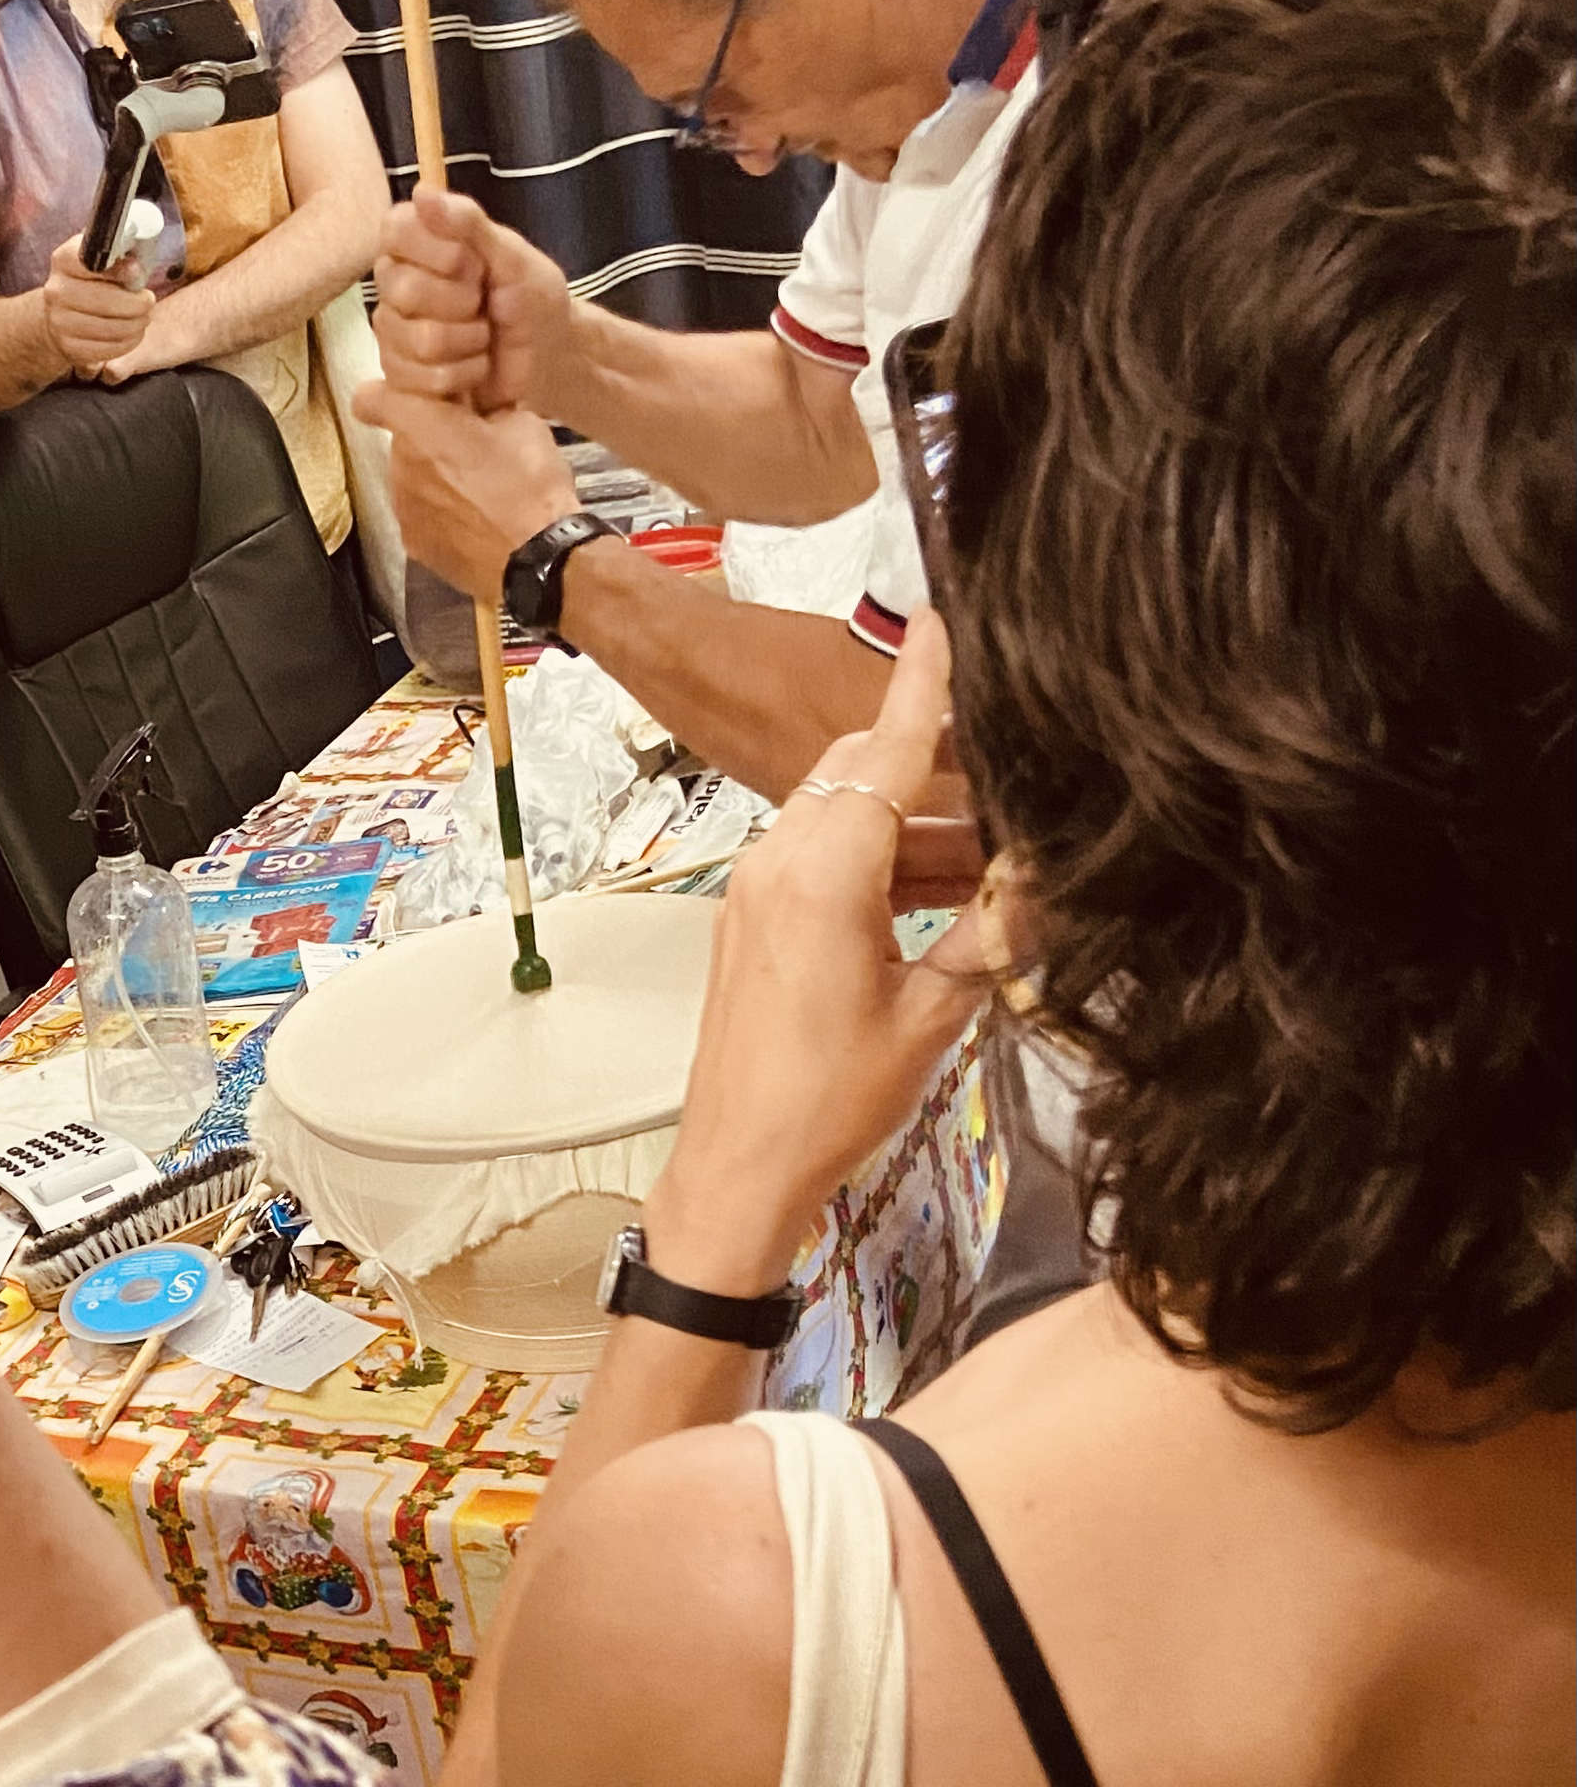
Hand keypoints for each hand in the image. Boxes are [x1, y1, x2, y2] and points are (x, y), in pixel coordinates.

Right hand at [41, 229, 155, 379]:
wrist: (63, 312)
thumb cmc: (93, 281)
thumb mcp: (104, 259)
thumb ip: (121, 257)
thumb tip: (135, 269)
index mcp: (64, 260)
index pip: (93, 261)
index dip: (120, 269)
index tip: (137, 272)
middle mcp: (56, 290)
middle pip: (106, 301)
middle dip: (137, 303)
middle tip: (148, 301)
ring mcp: (58, 322)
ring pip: (111, 328)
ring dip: (136, 324)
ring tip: (143, 317)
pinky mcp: (68, 348)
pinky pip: (108, 349)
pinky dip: (129, 342)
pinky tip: (132, 332)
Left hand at [352, 376, 576, 606]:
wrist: (539, 559)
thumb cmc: (531, 484)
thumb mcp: (523, 423)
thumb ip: (488, 406)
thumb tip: (481, 406)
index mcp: (421, 427)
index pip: (370, 399)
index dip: (389, 395)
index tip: (419, 402)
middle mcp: (399, 465)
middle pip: (403, 440)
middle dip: (431, 438)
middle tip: (473, 446)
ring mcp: (403, 509)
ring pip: (410, 477)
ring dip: (434, 475)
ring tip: (478, 489)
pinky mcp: (414, 544)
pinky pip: (420, 513)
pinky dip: (439, 511)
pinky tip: (473, 519)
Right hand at [372, 188, 576, 418]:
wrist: (549, 358)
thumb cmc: (532, 298)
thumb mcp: (511, 255)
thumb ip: (468, 224)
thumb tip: (420, 192)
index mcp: (417, 241)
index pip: (395, 230)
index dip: (437, 251)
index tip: (474, 264)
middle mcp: (395, 282)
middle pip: (405, 291)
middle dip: (462, 302)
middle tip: (484, 302)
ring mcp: (394, 330)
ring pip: (417, 339)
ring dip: (467, 341)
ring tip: (483, 337)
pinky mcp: (401, 374)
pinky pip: (418, 378)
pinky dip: (461, 374)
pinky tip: (474, 366)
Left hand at [639, 615, 992, 1291]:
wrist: (738, 1165)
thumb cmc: (826, 1103)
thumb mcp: (933, 1014)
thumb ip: (993, 931)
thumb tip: (1047, 871)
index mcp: (821, 872)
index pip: (886, 750)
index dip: (928, 686)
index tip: (947, 620)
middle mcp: (778, 861)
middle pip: (867, 772)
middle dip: (944, 766)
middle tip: (1020, 772)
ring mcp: (758, 888)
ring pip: (851, 817)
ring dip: (923, 827)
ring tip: (1005, 861)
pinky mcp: (754, 917)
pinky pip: (826, 857)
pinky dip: (887, 862)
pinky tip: (950, 896)